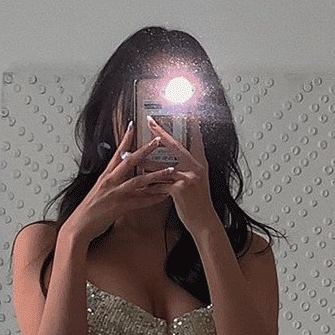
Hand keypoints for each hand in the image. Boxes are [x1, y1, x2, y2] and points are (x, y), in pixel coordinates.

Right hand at [62, 123, 180, 244]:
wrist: (79, 226)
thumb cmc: (89, 211)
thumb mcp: (100, 192)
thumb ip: (112, 183)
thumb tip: (121, 177)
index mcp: (105, 176)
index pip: (117, 153)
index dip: (125, 139)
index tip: (132, 125)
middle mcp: (110, 181)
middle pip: (129, 161)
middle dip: (145, 150)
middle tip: (158, 140)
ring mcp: (115, 193)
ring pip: (138, 180)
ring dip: (156, 174)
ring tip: (170, 170)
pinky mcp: (119, 207)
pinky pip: (139, 201)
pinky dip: (153, 199)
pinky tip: (164, 196)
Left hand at [145, 115, 218, 235]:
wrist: (204, 222)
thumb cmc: (199, 204)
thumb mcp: (198, 182)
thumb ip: (188, 169)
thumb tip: (176, 162)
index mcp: (200, 163)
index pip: (195, 139)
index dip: (190, 125)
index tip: (185, 112)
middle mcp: (195, 167)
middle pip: (176, 145)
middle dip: (161, 132)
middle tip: (150, 120)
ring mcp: (188, 178)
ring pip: (162, 166)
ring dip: (144, 161)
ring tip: (130, 154)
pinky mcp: (180, 190)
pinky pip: (160, 185)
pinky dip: (148, 185)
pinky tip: (138, 182)